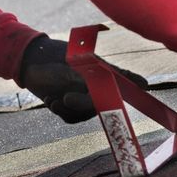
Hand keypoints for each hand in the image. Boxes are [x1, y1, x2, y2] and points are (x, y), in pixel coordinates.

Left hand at [20, 36, 146, 122]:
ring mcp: (81, 97)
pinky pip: (71, 118)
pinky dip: (60, 111)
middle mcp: (94, 86)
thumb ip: (106, 76)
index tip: (146, 87)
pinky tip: (51, 100)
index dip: (135, 87)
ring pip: (84, 114)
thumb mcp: (80, 64)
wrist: (29, 61)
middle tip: (66, 98)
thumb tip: (142, 84)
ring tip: (55, 97)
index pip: (124, 83)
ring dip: (68, 109)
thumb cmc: (56, 58)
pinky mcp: (67, 106)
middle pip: (99, 104)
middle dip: (82, 104)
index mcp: (102, 73)